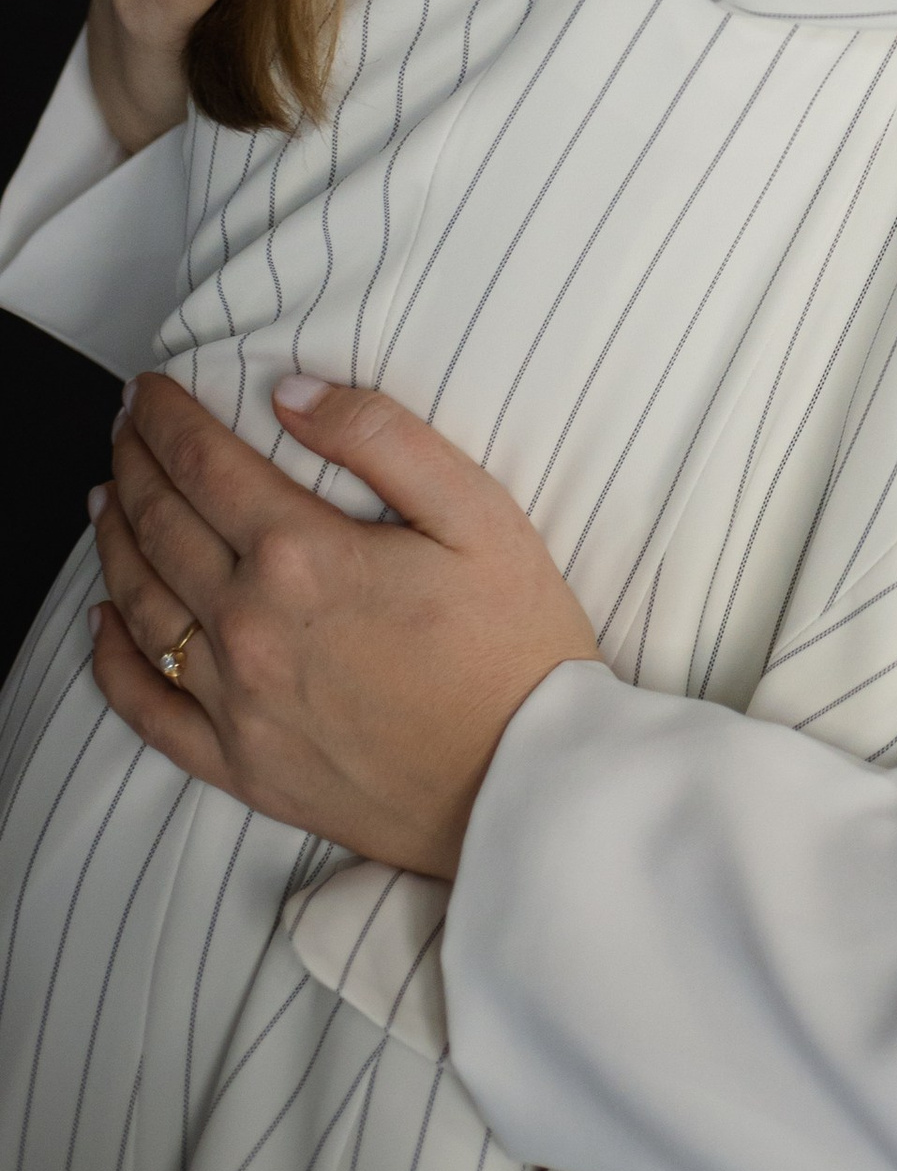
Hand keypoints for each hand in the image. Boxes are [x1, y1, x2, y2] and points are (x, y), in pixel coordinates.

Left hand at [89, 372, 600, 878]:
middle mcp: (250, 626)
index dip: (167, 418)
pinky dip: (111, 660)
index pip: (205, 465)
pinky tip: (101, 624)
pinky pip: (147, 709)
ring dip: (114, 544)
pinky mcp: (240, 764)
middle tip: (124, 428)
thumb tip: (292, 392)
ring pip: (140, 607)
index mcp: (304, 555)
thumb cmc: (513, 641)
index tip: (148, 389)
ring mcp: (236, 702)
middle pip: (161, 527)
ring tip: (106, 501)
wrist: (520, 780)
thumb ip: (382, 437)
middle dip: (134, 465)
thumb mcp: (476, 511)